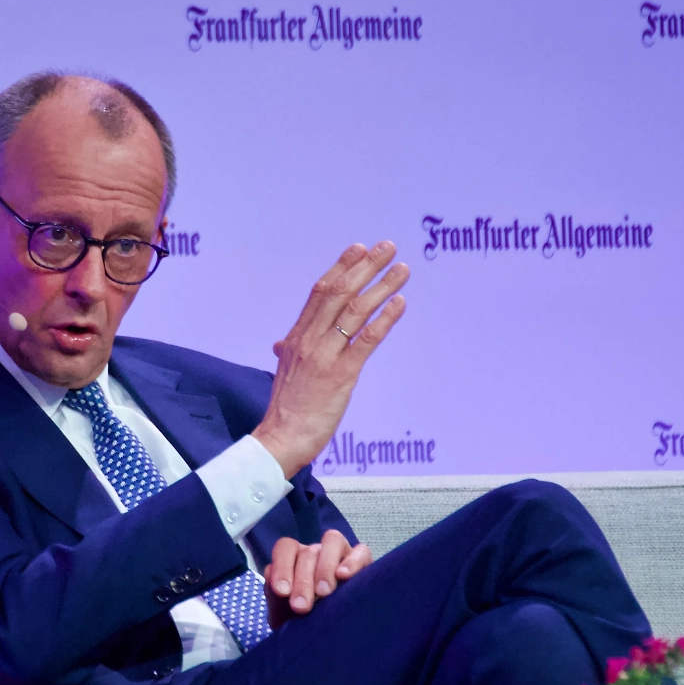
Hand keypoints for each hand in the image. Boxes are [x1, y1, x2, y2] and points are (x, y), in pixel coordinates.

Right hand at [252, 241, 408, 477]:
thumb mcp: (284, 372)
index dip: (341, 267)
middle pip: (339, 293)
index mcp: (296, 337)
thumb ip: (288, 352)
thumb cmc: (286, 409)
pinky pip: (365, 340)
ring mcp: (325, 356)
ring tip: (402, 269)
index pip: (320, 292)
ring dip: (381, 286)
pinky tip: (399, 304)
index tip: (359, 248)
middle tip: (387, 247)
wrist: (281, 438)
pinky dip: (384, 319)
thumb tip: (282, 344)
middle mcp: (309, 340)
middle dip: (365, 267)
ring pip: (354, 311)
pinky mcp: (341, 375)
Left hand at [262, 530, 372, 628]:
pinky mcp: (364, 562)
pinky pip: (361, 551)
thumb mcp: (285, 616)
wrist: (332, 639)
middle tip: (302, 607)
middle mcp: (317, 552)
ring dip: (325, 566)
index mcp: (294, 560)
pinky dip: (352, 562)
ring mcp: (341, 553)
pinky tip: (345, 578)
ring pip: (332, 540)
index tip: (282, 592)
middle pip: (307, 552)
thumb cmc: (304, 624)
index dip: (282, 567)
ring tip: (324, 593)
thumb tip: (278, 588)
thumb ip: (276, 600)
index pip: (285, 548)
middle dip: (302, 580)